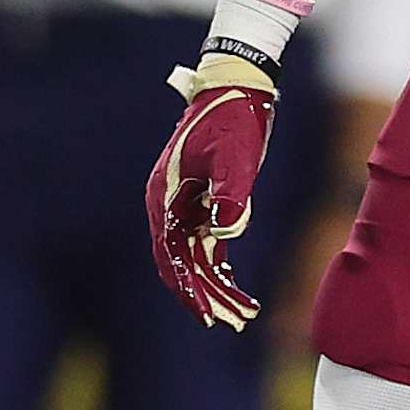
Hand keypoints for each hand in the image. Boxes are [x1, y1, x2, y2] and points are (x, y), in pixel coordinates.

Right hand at [147, 55, 275, 328]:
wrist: (236, 87)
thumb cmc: (232, 119)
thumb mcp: (234, 157)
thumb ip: (230, 197)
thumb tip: (227, 237)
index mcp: (165, 197)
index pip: (172, 256)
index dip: (189, 288)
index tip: (208, 315)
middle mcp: (168, 205)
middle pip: (183, 263)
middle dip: (207, 295)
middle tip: (234, 322)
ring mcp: (183, 204)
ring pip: (195, 256)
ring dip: (217, 285)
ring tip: (243, 313)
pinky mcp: (201, 200)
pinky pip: (206, 242)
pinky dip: (220, 264)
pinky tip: (235, 284)